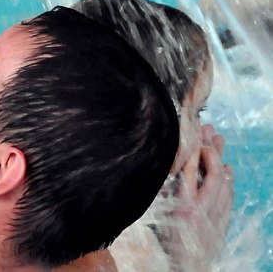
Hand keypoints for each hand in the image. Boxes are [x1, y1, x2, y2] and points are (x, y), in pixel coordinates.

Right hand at [160, 124, 233, 270]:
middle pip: (210, 172)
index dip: (192, 150)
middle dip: (210, 149)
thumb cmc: (165, 245)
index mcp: (183, 207)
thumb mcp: (158, 217)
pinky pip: (228, 194)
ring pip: (222, 181)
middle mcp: (201, 209)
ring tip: (218, 139)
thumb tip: (162, 170)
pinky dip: (228, 179)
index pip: (189, 171)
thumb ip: (162, 194)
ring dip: (221, 159)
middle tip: (208, 129)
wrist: (185, 269)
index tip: (190, 133)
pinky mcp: (221, 221)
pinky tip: (227, 169)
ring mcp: (214, 215)